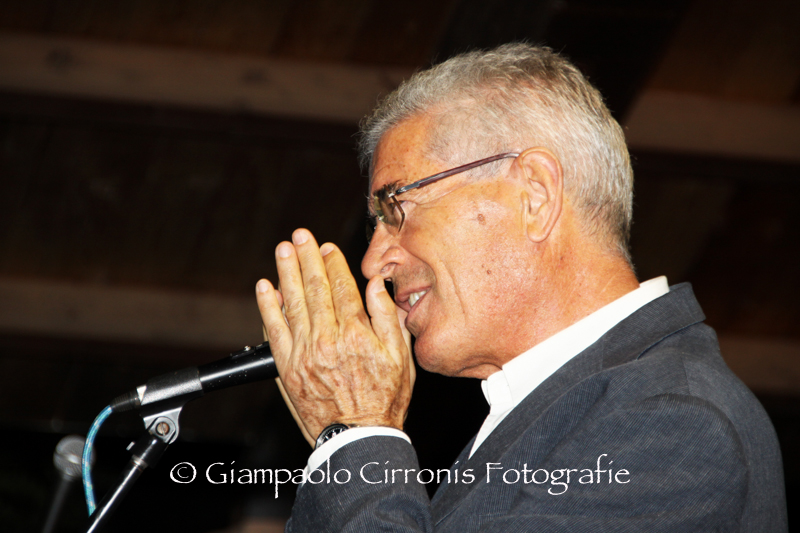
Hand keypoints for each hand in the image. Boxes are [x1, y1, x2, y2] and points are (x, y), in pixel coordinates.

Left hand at [256, 229, 413, 446]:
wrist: (357, 438)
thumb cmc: (384, 400)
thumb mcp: (400, 358)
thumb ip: (387, 318)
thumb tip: (377, 287)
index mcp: (356, 335)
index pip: (342, 288)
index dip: (334, 263)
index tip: (328, 247)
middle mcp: (327, 340)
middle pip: (315, 289)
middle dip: (307, 258)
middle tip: (300, 236)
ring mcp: (303, 354)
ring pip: (292, 304)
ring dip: (287, 273)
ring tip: (283, 251)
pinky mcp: (287, 368)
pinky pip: (274, 331)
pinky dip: (268, 307)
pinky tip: (265, 288)